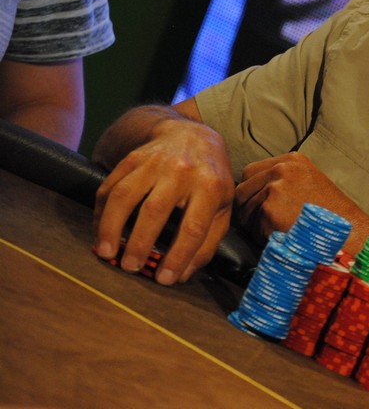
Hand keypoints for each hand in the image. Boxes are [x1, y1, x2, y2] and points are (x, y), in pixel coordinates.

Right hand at [94, 117, 233, 284]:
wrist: (194, 136)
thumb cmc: (211, 179)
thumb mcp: (222, 207)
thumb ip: (208, 242)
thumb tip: (183, 275)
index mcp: (210, 186)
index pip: (193, 227)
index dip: (178, 255)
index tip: (164, 279)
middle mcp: (182, 171)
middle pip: (155, 210)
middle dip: (140, 242)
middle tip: (130, 268)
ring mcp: (155, 162)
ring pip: (125, 195)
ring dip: (111, 226)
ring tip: (107, 253)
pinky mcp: (132, 158)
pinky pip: (110, 186)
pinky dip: (101, 212)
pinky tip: (100, 231)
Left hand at [235, 152, 365, 245]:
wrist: (349, 234)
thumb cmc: (332, 215)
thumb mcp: (310, 182)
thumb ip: (283, 179)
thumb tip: (251, 191)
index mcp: (292, 160)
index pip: (250, 172)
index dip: (251, 192)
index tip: (258, 207)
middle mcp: (282, 169)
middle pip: (242, 190)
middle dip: (247, 209)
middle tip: (263, 225)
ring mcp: (275, 188)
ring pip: (245, 210)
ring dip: (254, 225)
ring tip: (279, 231)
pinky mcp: (270, 209)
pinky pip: (253, 227)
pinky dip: (262, 236)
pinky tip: (283, 237)